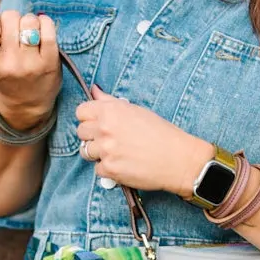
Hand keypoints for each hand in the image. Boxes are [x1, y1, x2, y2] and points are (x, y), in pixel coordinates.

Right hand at [0, 0, 61, 128]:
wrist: (26, 106)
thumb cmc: (5, 73)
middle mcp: (8, 64)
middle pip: (11, 17)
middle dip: (14, 19)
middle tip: (16, 33)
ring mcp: (30, 64)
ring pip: (29, 20)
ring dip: (30, 21)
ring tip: (29, 33)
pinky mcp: (49, 63)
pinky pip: (48, 28)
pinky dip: (45, 23)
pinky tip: (42, 30)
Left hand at [74, 86, 210, 196]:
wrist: (178, 159)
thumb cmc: (161, 133)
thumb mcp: (136, 110)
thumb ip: (110, 101)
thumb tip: (94, 90)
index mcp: (111, 111)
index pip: (81, 112)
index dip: (88, 118)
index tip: (97, 123)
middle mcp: (105, 129)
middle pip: (81, 132)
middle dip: (92, 136)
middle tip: (109, 140)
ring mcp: (106, 150)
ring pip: (86, 152)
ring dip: (98, 153)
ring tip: (116, 153)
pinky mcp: (110, 170)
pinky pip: (97, 169)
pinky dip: (108, 169)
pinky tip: (123, 164)